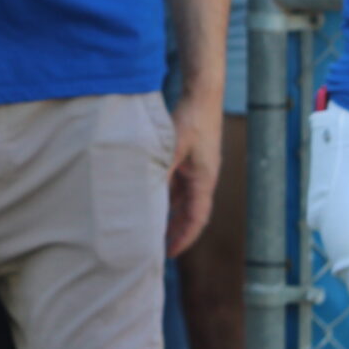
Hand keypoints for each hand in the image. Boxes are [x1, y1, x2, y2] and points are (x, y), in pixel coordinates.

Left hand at [166, 95, 222, 257]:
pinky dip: (167, 195)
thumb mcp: (173, 147)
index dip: (184, 238)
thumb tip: (144, 193)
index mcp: (204, 180)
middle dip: (176, 231)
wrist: (203, 94)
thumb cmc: (191, 119)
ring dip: (171, 214)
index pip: (197, 218)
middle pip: (191, 213)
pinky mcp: (190, 157)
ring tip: (152, 229)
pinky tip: (151, 197)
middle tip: (157, 248)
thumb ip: (160, 170)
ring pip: (184, 199)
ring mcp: (198, 168)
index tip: (169, 253)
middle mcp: (203, 177)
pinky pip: (179, 184)